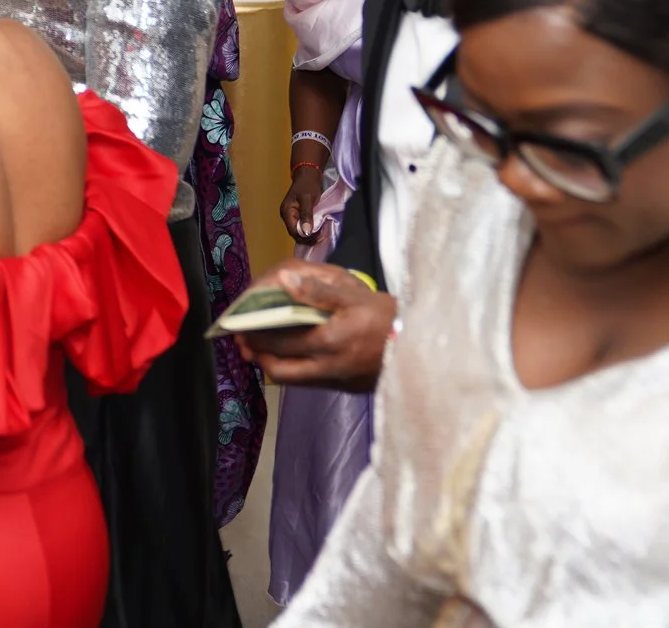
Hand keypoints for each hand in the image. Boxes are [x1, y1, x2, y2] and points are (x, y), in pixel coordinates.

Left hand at [239, 260, 397, 391]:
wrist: (428, 348)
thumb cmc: (390, 317)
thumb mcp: (356, 296)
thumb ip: (317, 291)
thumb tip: (282, 279)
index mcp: (330, 342)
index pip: (280, 343)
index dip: (256, 337)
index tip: (240, 327)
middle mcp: (330, 368)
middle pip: (281, 370)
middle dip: (259, 356)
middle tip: (244, 343)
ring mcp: (340, 381)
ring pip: (295, 381)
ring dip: (275, 366)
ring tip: (262, 350)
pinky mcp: (349, 388)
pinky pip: (313, 383)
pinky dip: (297, 371)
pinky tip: (294, 356)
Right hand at [281, 163, 328, 243]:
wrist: (308, 174)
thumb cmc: (308, 184)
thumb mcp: (308, 199)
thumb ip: (306, 215)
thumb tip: (306, 232)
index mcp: (286, 212)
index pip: (293, 231)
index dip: (305, 236)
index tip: (319, 236)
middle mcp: (287, 216)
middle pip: (295, 234)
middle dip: (308, 238)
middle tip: (322, 237)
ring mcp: (292, 216)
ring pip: (299, 232)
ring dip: (310, 235)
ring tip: (322, 234)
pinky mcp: (297, 215)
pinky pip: (302, 227)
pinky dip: (311, 230)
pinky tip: (319, 230)